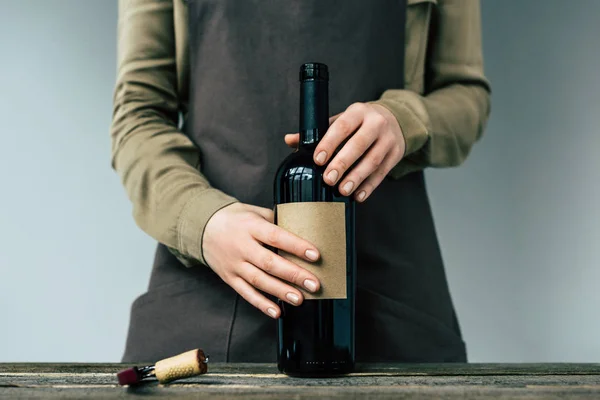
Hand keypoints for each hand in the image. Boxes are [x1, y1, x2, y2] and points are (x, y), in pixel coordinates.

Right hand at [202, 202, 320, 318]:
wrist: (203, 228)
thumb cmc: (235, 219)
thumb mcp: (255, 212)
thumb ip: (276, 222)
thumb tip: (301, 231)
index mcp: (251, 227)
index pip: (276, 237)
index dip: (296, 246)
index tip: (315, 255)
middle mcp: (242, 246)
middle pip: (269, 262)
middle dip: (293, 274)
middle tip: (313, 284)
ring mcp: (235, 264)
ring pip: (259, 280)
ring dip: (280, 291)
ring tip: (299, 299)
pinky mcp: (230, 278)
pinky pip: (246, 293)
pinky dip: (261, 304)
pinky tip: (276, 311)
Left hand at [285, 102, 404, 201]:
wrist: (395, 120)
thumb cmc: (360, 123)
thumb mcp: (342, 120)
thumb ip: (318, 131)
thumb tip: (290, 140)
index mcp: (358, 111)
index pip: (342, 126)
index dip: (330, 143)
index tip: (318, 159)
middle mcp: (376, 123)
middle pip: (359, 145)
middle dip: (342, 163)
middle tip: (328, 179)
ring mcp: (389, 139)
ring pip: (372, 161)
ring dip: (356, 178)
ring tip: (342, 190)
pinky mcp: (396, 154)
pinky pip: (382, 173)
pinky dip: (370, 186)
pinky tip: (358, 196)